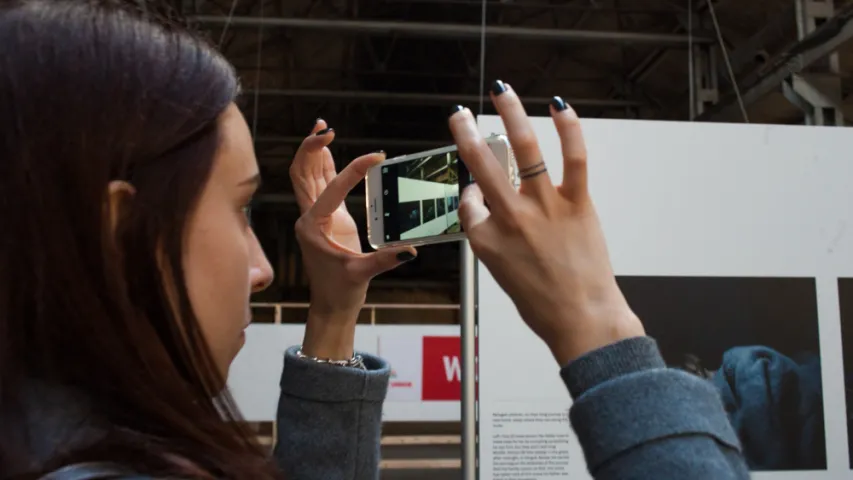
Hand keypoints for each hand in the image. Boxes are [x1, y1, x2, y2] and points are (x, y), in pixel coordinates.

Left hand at [290, 120, 416, 358]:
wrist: (331, 305)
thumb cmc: (340, 291)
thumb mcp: (361, 274)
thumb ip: (384, 260)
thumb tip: (410, 250)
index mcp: (313, 226)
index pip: (331, 188)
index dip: (353, 170)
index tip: (375, 157)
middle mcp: (309, 217)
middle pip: (302, 173)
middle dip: (311, 148)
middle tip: (325, 128)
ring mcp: (316, 216)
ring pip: (307, 176)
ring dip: (313, 152)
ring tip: (322, 127)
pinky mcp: (326, 219)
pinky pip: (320, 186)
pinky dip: (323, 166)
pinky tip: (328, 149)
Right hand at [448, 82, 643, 365]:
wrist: (582, 320)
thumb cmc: (543, 305)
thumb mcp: (501, 274)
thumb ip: (491, 237)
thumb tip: (489, 207)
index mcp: (486, 240)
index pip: (469, 205)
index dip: (471, 196)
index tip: (477, 193)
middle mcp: (510, 218)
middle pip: (480, 165)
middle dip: (466, 134)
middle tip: (459, 115)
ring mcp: (544, 207)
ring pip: (524, 149)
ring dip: (510, 114)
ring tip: (502, 91)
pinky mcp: (576, 204)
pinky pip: (573, 158)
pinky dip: (568, 129)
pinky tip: (558, 107)